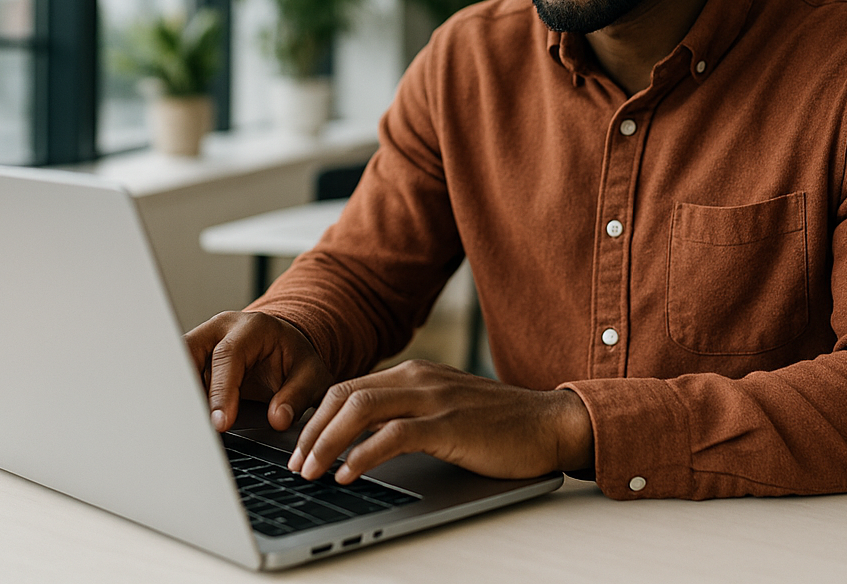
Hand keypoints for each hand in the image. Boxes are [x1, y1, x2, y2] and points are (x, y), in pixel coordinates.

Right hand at [184, 311, 334, 432]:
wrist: (283, 347)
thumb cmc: (295, 360)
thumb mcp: (312, 375)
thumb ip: (298, 395)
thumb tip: (278, 419)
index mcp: (251, 328)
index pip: (228, 356)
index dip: (221, 391)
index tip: (220, 423)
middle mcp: (220, 329)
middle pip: (190, 354)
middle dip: (189, 392)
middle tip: (193, 429)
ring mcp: (201, 342)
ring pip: (176, 366)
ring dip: (178, 396)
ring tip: (184, 428)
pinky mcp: (190, 358)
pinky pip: (176, 377)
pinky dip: (179, 399)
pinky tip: (182, 422)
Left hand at [286, 359, 593, 483]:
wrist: (550, 423)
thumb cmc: (499, 424)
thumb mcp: (445, 408)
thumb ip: (408, 413)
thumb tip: (361, 439)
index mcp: (415, 373)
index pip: (349, 387)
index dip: (317, 418)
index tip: (300, 448)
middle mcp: (419, 378)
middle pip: (345, 394)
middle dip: (312, 430)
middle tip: (297, 463)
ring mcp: (435, 398)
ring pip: (362, 409)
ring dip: (328, 442)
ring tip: (313, 471)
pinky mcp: (450, 424)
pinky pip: (394, 435)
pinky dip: (363, 454)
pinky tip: (349, 474)